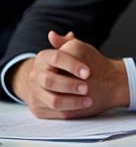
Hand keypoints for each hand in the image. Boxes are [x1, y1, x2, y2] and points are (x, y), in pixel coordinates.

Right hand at [11, 31, 128, 118]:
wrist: (57, 83)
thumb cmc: (71, 65)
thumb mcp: (72, 51)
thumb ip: (66, 43)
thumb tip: (53, 35)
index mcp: (43, 58)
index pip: (57, 58)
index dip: (73, 65)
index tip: (88, 72)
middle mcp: (35, 75)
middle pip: (50, 81)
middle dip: (70, 85)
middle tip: (86, 88)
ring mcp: (35, 93)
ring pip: (53, 100)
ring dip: (72, 101)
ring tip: (88, 100)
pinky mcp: (38, 108)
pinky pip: (54, 112)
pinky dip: (70, 110)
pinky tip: (82, 106)